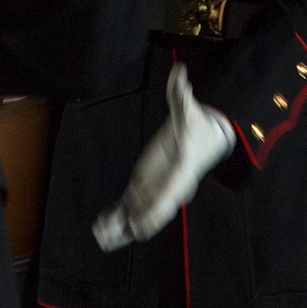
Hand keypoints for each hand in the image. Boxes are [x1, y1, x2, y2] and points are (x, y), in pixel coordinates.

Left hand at [92, 63, 233, 251]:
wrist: (206, 136)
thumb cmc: (197, 125)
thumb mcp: (190, 109)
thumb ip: (182, 93)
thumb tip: (180, 73)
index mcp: (181, 172)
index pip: (169, 195)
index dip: (154, 211)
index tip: (140, 225)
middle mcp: (169, 186)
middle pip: (152, 212)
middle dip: (134, 225)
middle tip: (111, 235)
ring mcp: (157, 187)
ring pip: (139, 212)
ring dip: (121, 225)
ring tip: (100, 235)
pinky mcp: (147, 184)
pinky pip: (132, 204)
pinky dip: (119, 216)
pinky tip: (102, 225)